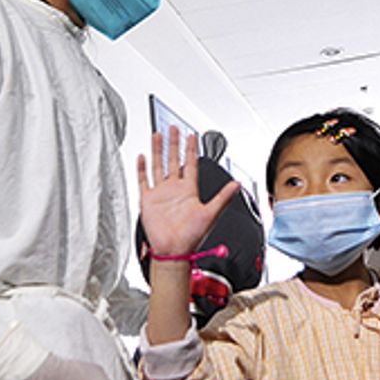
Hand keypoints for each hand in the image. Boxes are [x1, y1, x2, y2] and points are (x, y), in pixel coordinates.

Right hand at [137, 126, 238, 257]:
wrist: (174, 251)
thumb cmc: (191, 237)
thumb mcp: (211, 214)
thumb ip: (223, 197)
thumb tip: (237, 184)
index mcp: (189, 191)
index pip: (191, 164)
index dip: (192, 149)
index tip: (192, 135)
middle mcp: (174, 189)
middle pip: (174, 160)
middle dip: (174, 144)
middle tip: (174, 128)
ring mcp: (160, 194)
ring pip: (158, 166)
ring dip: (158, 151)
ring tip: (158, 135)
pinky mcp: (148, 200)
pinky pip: (144, 180)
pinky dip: (142, 168)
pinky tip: (142, 157)